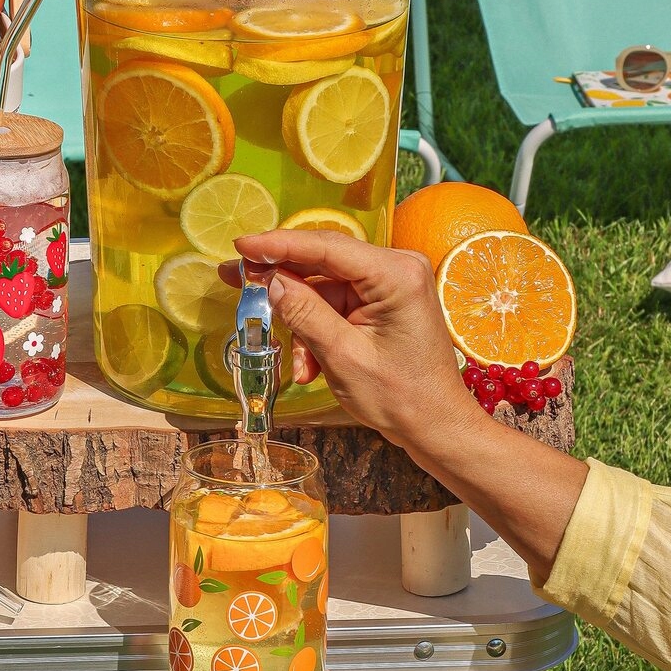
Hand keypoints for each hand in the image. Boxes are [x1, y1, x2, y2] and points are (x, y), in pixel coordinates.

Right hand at [222, 230, 468, 448]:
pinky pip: (336, 304)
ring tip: (297, 364)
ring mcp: (391, 284)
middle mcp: (396, 268)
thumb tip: (270, 280)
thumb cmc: (400, 397)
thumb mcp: (343, 356)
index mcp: (395, 274)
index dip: (279, 244)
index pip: (326, 246)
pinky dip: (318, 330)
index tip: (241, 247)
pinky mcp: (383, 301)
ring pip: (324, 288)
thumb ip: (304, 313)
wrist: (435, 426)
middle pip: (323, 261)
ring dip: (302, 323)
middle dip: (280, 279)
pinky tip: (310, 366)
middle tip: (234, 278)